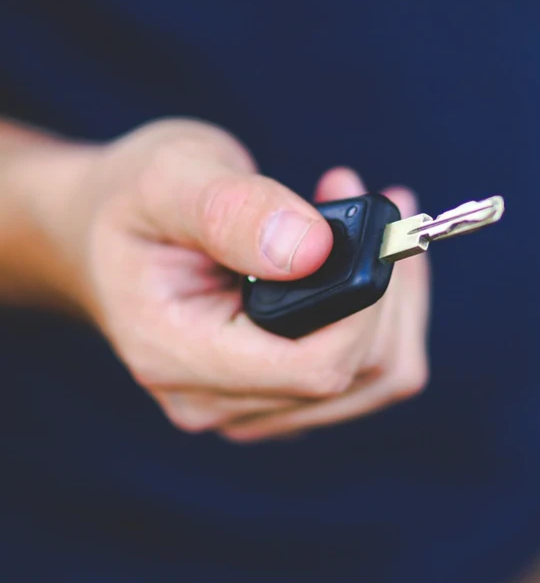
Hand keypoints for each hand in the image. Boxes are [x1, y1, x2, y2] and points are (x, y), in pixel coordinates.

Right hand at [40, 119, 429, 440]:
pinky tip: (354, 256)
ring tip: (365, 221)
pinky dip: (379, 313)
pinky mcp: (275, 394)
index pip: (312, 369)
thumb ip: (233, 210)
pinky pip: (362, 372)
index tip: (374, 227)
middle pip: (355, 377)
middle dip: (387, 289)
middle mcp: (214, 400)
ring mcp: (247, 405)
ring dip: (393, 299)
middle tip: (374, 201)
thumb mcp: (168, 177)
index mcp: (177, 355)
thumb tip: (313, 249)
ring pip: (373, 380)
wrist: (104, 235)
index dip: (365, 305)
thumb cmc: (130, 201)